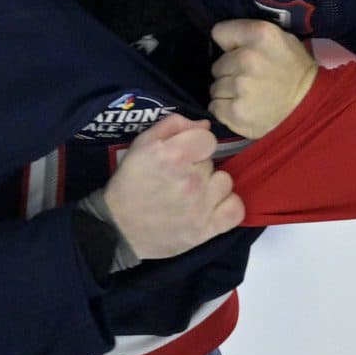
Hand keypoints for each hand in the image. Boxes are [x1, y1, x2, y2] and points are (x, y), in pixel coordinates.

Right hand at [100, 114, 243, 257]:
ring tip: (192, 195)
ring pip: (225, 183)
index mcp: (173, 156)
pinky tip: (212, 207)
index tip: (183, 156)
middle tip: (178, 179)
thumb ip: (173, 126)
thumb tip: (205, 124)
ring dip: (211, 187)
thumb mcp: (142, 145)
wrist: (119, 228)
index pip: (208, 139)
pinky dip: (227, 207)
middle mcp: (190, 180)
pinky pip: (236, 210)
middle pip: (213, 162)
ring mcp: (201, 207)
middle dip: (198, 167)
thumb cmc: (130, 183)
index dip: (196, 145)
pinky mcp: (206, 230)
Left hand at [209, 19, 316, 137]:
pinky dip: (226, 110)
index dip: (229, 43)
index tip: (239, 51)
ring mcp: (240, 87)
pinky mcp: (235, 112)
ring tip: (250, 96)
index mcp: (261, 35)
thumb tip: (226, 42)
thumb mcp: (282, 39)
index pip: (220, 32)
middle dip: (230, 72)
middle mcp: (247, 58)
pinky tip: (244, 108)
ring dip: (228, 92)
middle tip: (251, 79)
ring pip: (215, 88)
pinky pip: (215, 107)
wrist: (311, 107)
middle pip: (217, 65)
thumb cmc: (295, 71)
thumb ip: (252, 35)